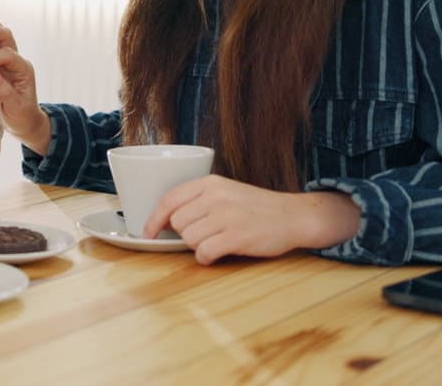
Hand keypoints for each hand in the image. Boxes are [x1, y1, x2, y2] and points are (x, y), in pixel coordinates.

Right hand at [0, 11, 49, 153]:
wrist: (25, 121)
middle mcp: (17, 62)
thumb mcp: (14, 107)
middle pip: (7, 38)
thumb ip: (4, 92)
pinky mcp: (1, 64)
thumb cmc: (21, 115)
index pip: (7, 56)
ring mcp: (10, 61)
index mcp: (23, 70)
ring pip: (3, 36)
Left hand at [141, 176, 360, 264]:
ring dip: (198, 246)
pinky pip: (204, 253)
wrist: (293, 216)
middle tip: (205, 235)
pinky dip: (207, 258)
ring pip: (189, 239)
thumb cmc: (256, 208)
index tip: (148, 233)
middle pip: (178, 223)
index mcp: (210, 183)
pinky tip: (218, 253)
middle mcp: (216, 197)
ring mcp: (227, 216)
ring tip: (216, 242)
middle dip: (185, 234)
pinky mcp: (237, 237)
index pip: (169, 199)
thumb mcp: (226, 192)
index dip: (154, 219)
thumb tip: (166, 221)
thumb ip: (198, 201)